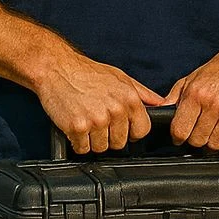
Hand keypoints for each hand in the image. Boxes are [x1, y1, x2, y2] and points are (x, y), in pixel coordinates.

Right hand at [34, 51, 166, 154]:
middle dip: (109, 137)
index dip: (132, 133)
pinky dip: (77, 142)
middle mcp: (116, 110)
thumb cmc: (88, 73)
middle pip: (120, 143)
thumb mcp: (122, 77)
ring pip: (101, 148)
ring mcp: (97, 120)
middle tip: (98, 122)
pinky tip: (75, 126)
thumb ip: (143, 93)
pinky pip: (82, 149)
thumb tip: (161, 104)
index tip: (123, 129)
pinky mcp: (77, 127)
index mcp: (130, 99)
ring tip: (86, 122)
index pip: (142, 130)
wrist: (57, 69)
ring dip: (92, 141)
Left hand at [165, 38, 218, 151]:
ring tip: (217, 127)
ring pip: (215, 145)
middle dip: (197, 137)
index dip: (178, 137)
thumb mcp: (193, 77)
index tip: (182, 136)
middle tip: (203, 129)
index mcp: (197, 94)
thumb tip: (161, 111)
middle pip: (197, 141)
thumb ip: (175, 96)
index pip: (179, 131)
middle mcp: (214, 104)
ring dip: (214, 140)